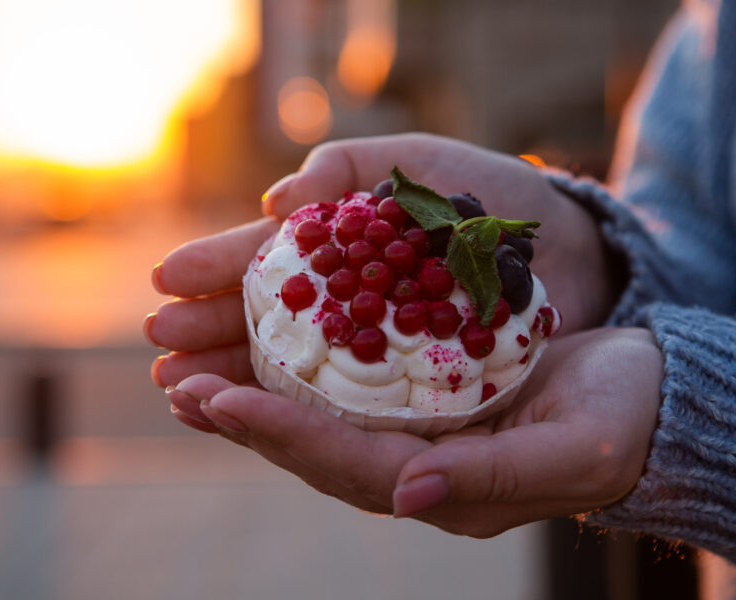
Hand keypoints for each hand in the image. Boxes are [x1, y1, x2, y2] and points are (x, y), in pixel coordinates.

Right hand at [146, 133, 615, 389]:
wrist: (575, 248)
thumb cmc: (496, 197)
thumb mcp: (416, 163)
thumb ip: (344, 170)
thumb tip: (276, 206)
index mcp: (344, 254)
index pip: (270, 267)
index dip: (220, 273)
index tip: (166, 281)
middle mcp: (353, 311)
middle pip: (272, 327)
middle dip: (212, 336)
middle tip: (159, 349)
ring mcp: (382, 357)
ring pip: (299, 375)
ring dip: (239, 382)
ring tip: (185, 393)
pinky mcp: (416, 398)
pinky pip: (350, 409)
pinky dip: (302, 415)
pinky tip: (257, 419)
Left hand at [167, 327, 662, 537]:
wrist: (652, 399)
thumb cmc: (624, 422)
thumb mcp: (574, 450)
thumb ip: (496, 478)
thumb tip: (409, 494)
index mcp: (447, 489)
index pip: (345, 465)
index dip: (278, 434)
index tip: (215, 400)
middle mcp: (420, 470)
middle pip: (316, 448)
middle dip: (246, 418)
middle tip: (179, 385)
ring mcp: (419, 436)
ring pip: (322, 420)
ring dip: (260, 396)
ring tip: (196, 373)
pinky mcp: (426, 399)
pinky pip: (349, 388)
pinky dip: (301, 370)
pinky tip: (267, 346)